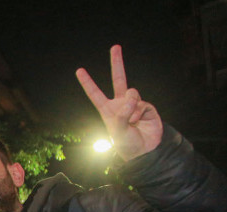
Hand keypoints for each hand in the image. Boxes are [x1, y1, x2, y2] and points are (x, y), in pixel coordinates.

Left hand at [76, 45, 162, 160]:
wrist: (145, 150)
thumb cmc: (127, 144)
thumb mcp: (118, 132)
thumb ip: (122, 115)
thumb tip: (130, 98)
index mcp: (108, 110)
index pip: (95, 94)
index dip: (88, 83)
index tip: (79, 70)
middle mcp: (120, 104)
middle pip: (118, 79)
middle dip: (117, 63)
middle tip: (115, 47)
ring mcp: (134, 103)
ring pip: (131, 93)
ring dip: (131, 105)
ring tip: (132, 120)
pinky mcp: (146, 105)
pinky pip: (141, 102)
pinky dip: (139, 112)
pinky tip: (139, 121)